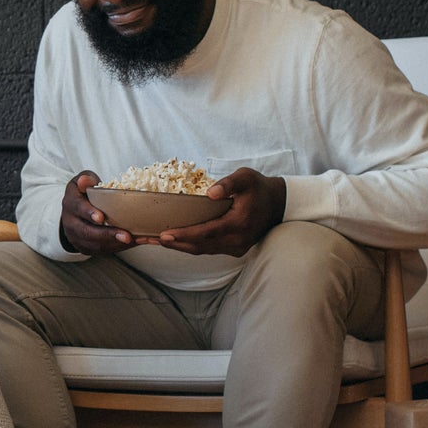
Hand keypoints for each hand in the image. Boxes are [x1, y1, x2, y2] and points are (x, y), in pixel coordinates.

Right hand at [59, 171, 136, 253]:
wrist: (72, 213)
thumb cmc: (82, 194)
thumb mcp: (81, 183)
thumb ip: (86, 179)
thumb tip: (85, 181)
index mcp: (70, 203)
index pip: (77, 208)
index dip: (89, 213)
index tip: (101, 217)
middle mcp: (71, 223)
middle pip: (87, 232)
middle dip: (108, 235)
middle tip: (126, 236)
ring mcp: (78, 238)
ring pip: (96, 244)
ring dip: (117, 244)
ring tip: (136, 240)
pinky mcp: (86, 248)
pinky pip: (103, 250)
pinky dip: (120, 247)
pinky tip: (135, 242)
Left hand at [155, 168, 286, 256]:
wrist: (278, 204)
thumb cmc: (258, 188)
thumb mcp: (246, 177)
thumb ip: (229, 183)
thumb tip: (210, 192)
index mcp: (238, 223)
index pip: (205, 232)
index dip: (183, 235)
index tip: (163, 234)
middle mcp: (236, 240)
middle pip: (199, 246)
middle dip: (174, 244)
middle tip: (150, 239)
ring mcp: (236, 248)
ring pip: (203, 251)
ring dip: (180, 247)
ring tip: (156, 241)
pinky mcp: (235, 249)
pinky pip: (209, 250)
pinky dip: (191, 246)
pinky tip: (176, 241)